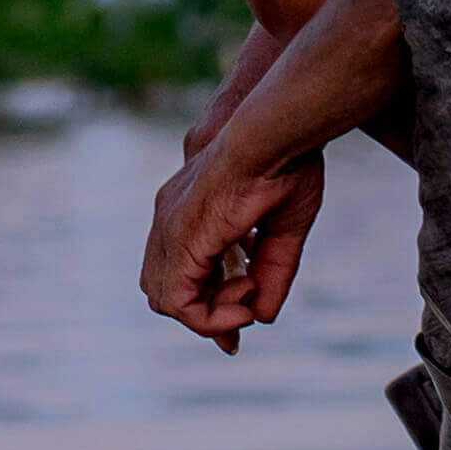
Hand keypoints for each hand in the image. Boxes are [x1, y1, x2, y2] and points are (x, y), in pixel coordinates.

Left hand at [141, 138, 329, 350]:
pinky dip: (209, 314)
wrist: (273, 132)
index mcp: (189, 213)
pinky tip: (246, 296)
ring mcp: (169, 230)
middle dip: (207, 311)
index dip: (210, 301)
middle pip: (165, 288)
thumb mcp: (283, 229)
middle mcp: (170, 222)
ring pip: (165, 299)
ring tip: (251, 292)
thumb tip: (262, 316)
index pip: (180, 271)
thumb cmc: (285, 164)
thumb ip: (270, 272)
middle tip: (246, 310)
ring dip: (210, 314)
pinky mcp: (180, 239)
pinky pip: (178, 300)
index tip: (247, 313)